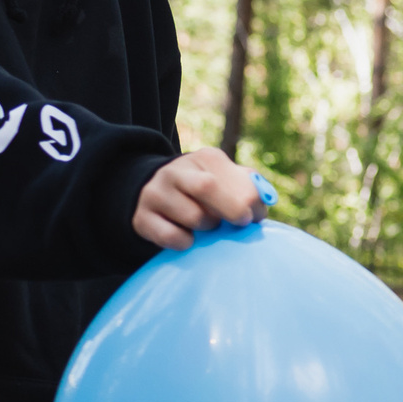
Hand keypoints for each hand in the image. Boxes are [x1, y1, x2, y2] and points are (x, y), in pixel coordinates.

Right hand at [133, 149, 266, 249]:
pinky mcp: (141, 217)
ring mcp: (155, 193)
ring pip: (193, 216)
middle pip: (207, 187)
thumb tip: (261, 205)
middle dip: (230, 210)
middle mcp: (176, 171)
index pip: (235, 177)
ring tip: (206, 225)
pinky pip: (171, 236)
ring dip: (207, 228)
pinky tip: (188, 238)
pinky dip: (185, 242)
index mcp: (205, 159)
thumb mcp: (228, 182)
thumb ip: (250, 189)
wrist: (156, 196)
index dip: (252, 202)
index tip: (255, 216)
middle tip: (238, 223)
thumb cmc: (207, 195)